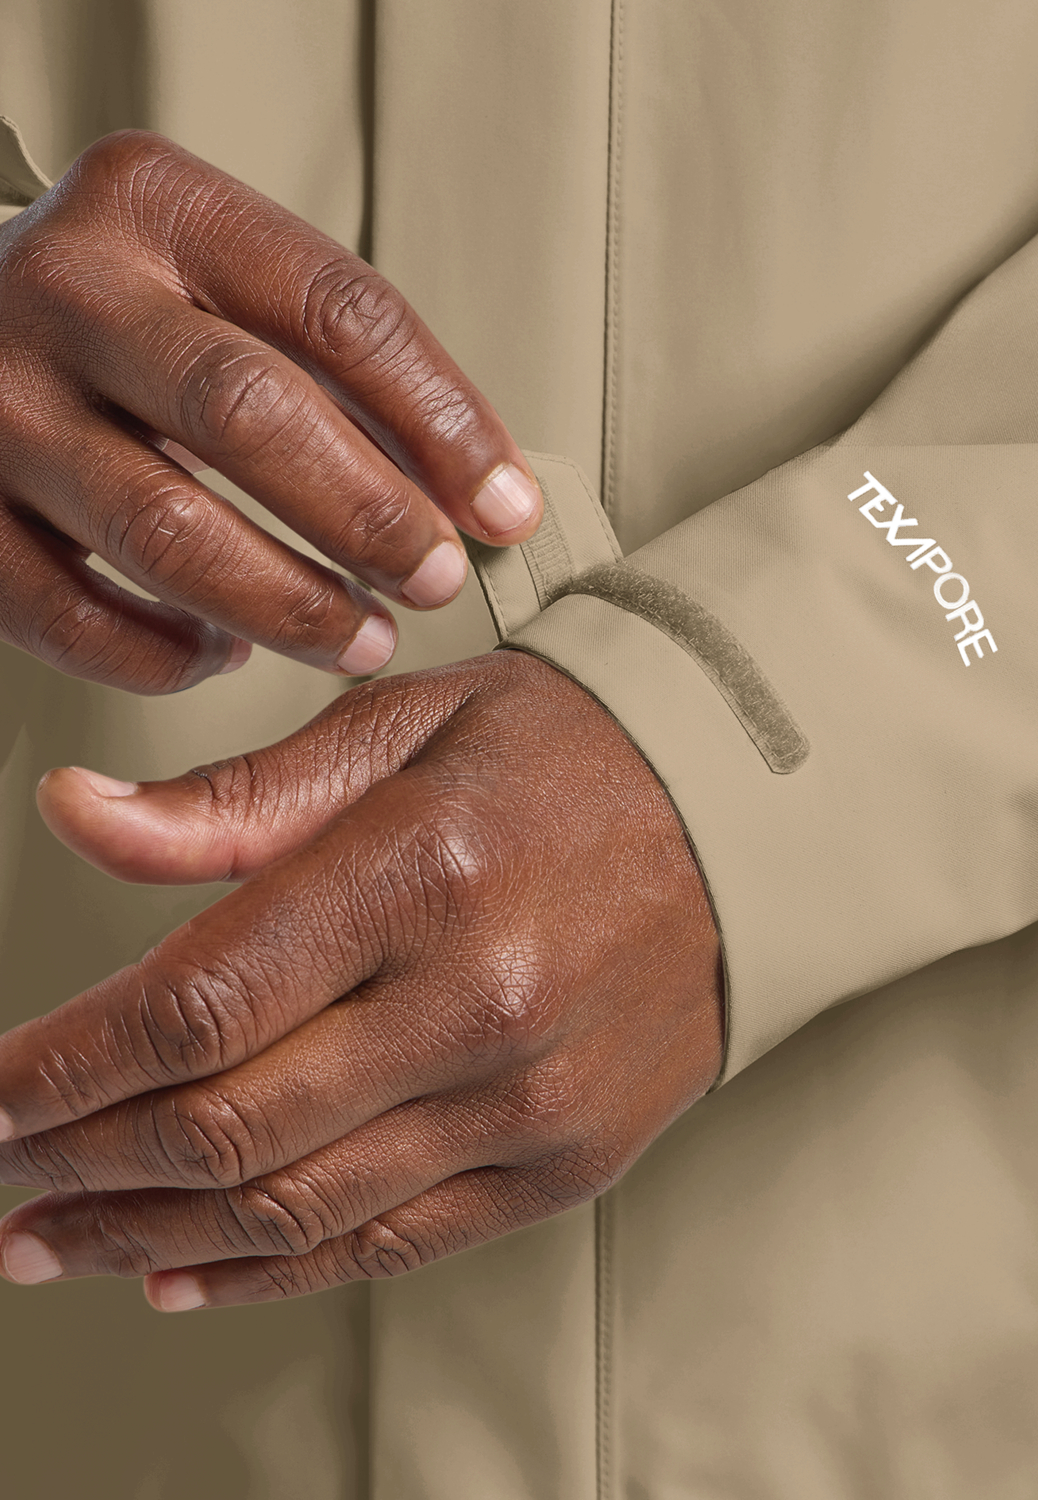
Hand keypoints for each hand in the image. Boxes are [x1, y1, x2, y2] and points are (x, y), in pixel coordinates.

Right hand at [0, 130, 540, 691]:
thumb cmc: (131, 323)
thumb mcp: (225, 291)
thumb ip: (342, 373)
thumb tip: (483, 503)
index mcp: (156, 204)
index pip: (338, 309)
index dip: (443, 420)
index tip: (505, 509)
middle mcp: (64, 287)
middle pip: (248, 414)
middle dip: (368, 518)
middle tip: (437, 584)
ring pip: (165, 531)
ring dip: (287, 608)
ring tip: (361, 642)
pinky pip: (74, 619)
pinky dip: (165, 658)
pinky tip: (220, 656)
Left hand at [0, 652, 721, 1308]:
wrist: (745, 821)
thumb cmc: (566, 756)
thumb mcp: (402, 728)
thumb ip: (235, 797)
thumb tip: (77, 816)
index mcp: (423, 872)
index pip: (196, 1006)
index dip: (64, 1068)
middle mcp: (478, 1004)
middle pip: (225, 1128)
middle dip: (80, 1164)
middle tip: (6, 1179)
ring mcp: (528, 1103)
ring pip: (290, 1210)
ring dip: (145, 1237)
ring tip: (55, 1243)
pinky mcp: (563, 1164)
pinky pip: (387, 1247)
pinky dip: (266, 1274)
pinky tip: (178, 1275)